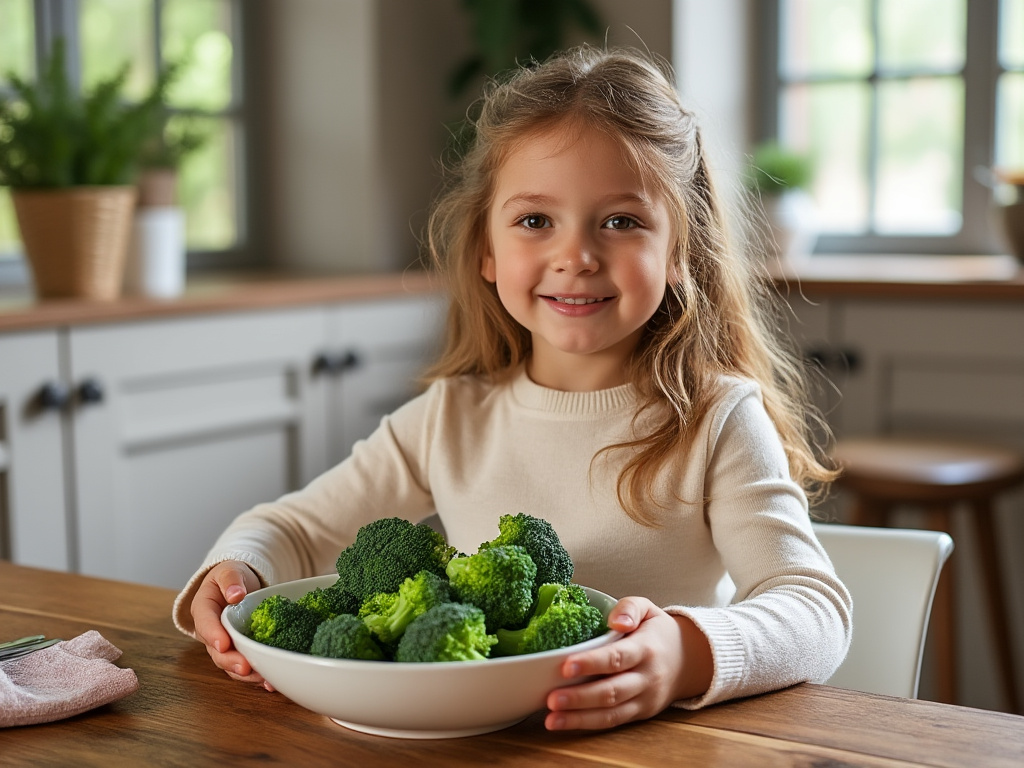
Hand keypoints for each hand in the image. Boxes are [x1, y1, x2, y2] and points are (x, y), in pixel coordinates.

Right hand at [191, 561, 270, 687]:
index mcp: (203, 609)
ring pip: (230, 663)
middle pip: (216, 651)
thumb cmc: (231, 577)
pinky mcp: (239, 651)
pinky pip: (245, 666)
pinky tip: (270, 682)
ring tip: (262, 679)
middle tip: (245, 667)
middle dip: (230, 661)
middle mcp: (211, 632)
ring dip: (245, 674)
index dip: (213, 635)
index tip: (223, 644)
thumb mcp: (229, 570)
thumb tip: (235, 594)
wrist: (238, 585)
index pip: (205, 623)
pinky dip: (257, 675)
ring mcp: (225, 644)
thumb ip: (230, 580)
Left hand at [544, 597, 712, 730]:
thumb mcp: (648, 609)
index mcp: (646, 648)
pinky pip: (613, 721)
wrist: (689, 660)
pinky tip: (565, 722)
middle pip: (612, 691)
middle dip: (581, 697)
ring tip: (552, 718)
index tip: (565, 666)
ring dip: (579, 718)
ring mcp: (644, 699)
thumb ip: (630, 607)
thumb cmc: (658, 633)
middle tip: (552, 699)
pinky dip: (588, 724)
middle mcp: (646, 677)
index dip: (592, 663)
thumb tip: (616, 620)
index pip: (618, 657)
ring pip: (611, 713)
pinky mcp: (639, 713)